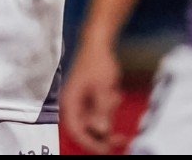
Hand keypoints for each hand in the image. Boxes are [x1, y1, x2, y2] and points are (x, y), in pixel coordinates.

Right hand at [58, 38, 124, 152]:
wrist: (98, 43)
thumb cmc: (97, 62)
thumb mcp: (102, 87)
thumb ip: (101, 109)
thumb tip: (102, 130)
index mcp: (70, 103)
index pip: (76, 131)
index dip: (90, 143)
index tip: (106, 149)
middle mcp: (73, 106)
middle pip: (86, 129)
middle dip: (104, 133)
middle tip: (121, 138)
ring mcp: (82, 103)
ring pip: (95, 121)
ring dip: (108, 115)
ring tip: (114, 94)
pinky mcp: (90, 99)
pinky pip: (100, 112)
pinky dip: (109, 108)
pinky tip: (114, 92)